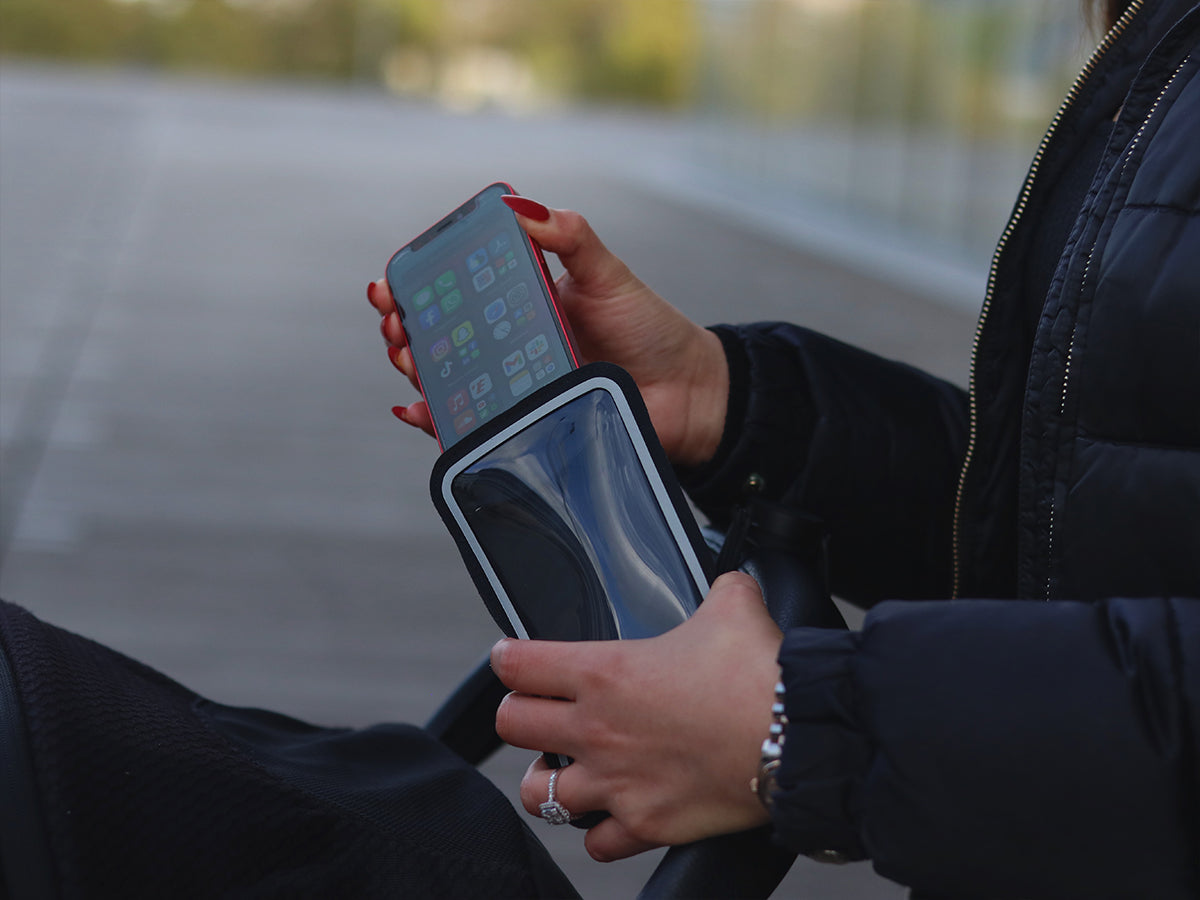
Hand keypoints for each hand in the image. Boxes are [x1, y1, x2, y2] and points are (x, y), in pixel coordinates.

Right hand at [368, 197, 729, 465]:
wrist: (689, 393)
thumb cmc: (651, 330)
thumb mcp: (609, 275)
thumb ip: (569, 238)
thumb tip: (518, 204)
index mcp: (521, 303)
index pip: (455, 291)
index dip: (418, 286)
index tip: (393, 283)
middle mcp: (510, 346)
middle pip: (441, 337)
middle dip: (406, 329)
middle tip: (397, 325)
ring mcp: (515, 388)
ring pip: (448, 381)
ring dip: (417, 370)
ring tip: (408, 358)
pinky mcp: (526, 424)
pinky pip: (474, 426)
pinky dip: (440, 421)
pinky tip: (419, 412)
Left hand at [490, 572, 782, 861]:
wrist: (798, 739)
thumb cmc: (760, 673)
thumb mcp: (734, 605)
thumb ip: (719, 590)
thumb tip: (732, 585)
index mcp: (604, 671)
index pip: (517, 664)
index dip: (509, 656)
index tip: (512, 657)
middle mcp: (597, 730)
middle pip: (512, 725)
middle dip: (519, 715)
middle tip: (538, 710)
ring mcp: (616, 783)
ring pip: (538, 793)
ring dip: (544, 780)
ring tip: (558, 771)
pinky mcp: (646, 824)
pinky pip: (596, 842)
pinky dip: (598, 832)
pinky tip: (608, 817)